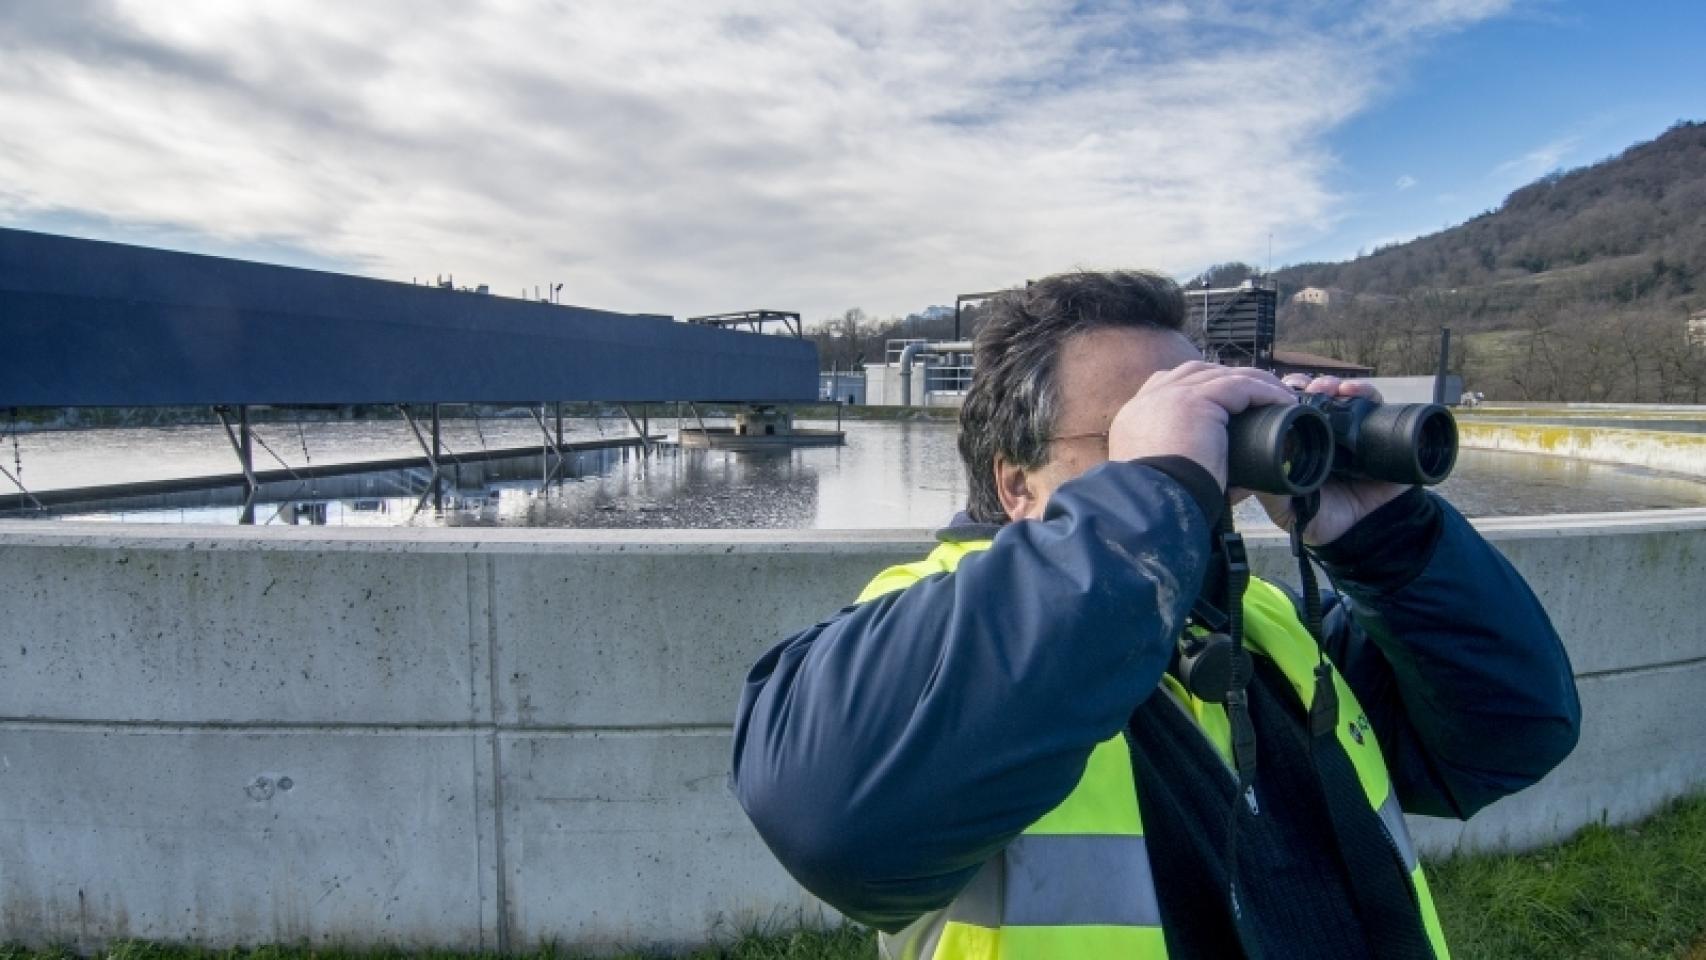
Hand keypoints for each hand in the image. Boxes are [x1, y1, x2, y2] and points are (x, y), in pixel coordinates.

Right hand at [1108, 361, 1296, 489]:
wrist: (1152, 504)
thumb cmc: (1163, 501)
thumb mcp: (1170, 476)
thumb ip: (1191, 465)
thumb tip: (1234, 479)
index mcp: (1136, 415)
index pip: (1169, 386)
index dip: (1201, 386)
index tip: (1228, 400)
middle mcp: (1149, 399)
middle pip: (1195, 372)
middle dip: (1228, 377)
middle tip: (1259, 391)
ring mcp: (1169, 395)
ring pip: (1219, 374)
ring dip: (1253, 381)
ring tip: (1279, 394)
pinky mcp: (1194, 400)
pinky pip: (1238, 385)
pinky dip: (1264, 391)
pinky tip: (1283, 400)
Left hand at [1255, 375, 1409, 544]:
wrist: (1366, 533)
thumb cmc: (1322, 518)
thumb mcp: (1287, 507)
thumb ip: (1268, 490)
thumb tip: (1247, 471)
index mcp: (1301, 443)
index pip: (1289, 410)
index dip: (1283, 396)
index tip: (1279, 393)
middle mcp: (1326, 432)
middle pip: (1315, 396)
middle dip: (1308, 385)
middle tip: (1304, 388)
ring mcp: (1353, 430)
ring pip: (1341, 394)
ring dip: (1332, 384)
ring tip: (1328, 388)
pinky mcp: (1381, 432)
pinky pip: (1375, 404)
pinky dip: (1364, 392)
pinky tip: (1352, 391)